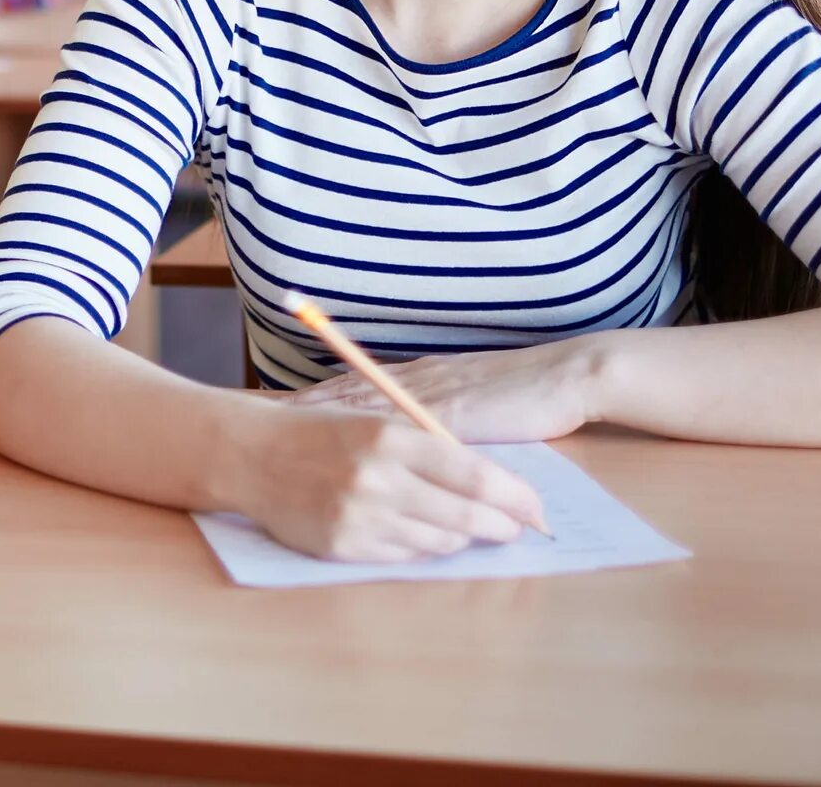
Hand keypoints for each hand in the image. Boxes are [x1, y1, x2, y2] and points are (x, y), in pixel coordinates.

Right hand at [221, 403, 549, 562]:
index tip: (534, 507)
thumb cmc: (319, 432)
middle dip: (500, 526)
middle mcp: (377, 478)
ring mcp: (359, 517)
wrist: (251, 454)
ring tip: (465, 528)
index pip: (474, 474)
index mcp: (390, 436)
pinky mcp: (343, 547)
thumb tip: (490, 483)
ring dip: (460, 538)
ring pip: (439, 541)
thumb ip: (428, 448)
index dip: (514, 496)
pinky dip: (421, 548)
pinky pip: (403, 557)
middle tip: (515, 529)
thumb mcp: (375, 420)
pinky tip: (421, 534)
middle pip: (465, 515)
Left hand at [284, 336, 602, 445]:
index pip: (355, 387)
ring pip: (361, 404)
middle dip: (299, 404)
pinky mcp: (452, 413)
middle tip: (253, 412)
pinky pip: (399, 423)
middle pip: (345, 393)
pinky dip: (366, 430)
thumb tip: (412, 443)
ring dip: (319, 414)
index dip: (313, 397)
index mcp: (421, 379)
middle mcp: (417, 382)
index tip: (271, 403)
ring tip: (276, 422)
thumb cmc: (527, 396)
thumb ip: (442, 421)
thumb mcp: (473, 405)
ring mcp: (432, 395)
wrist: (567, 377)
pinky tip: (338, 438)